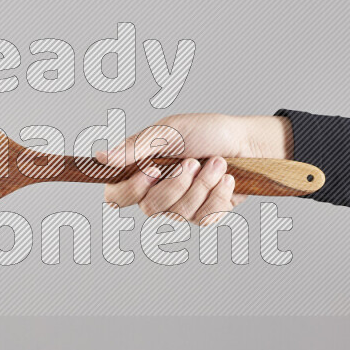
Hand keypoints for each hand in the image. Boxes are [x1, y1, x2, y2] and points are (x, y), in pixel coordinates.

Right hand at [97, 114, 293, 223]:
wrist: (248, 142)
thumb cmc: (207, 131)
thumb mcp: (169, 131)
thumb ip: (135, 147)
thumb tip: (101, 159)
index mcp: (142, 171)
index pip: (116, 195)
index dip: (130, 190)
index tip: (152, 170)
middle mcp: (157, 193)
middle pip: (150, 209)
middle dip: (177, 184)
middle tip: (193, 161)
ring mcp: (181, 207)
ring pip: (180, 214)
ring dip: (203, 185)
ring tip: (217, 163)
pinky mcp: (205, 215)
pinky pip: (205, 218)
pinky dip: (219, 195)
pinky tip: (227, 179)